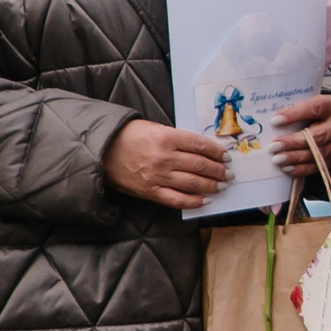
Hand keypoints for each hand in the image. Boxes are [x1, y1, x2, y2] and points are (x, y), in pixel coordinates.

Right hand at [101, 119, 230, 208]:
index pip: (200, 145)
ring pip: (193, 183)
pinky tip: (205, 201)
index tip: (226, 156)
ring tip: (222, 186)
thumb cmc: (129, 136)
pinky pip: (177, 200)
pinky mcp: (150, 191)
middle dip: (218, 170)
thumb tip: (202, 149)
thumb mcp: (155, 128)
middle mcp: (164, 157)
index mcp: (167, 137)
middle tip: (228, 173)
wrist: (102, 151)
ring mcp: (157, 176)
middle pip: (200, 165)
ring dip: (211, 186)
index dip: (217, 152)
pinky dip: (193, 202)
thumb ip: (178, 138)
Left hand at [270, 94, 330, 176]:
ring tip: (277, 159)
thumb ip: (296, 109)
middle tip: (273, 146)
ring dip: (295, 157)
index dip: (295, 114)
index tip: (275, 121)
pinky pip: (318, 166)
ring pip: (318, 153)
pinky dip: (302, 168)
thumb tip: (275, 122)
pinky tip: (287, 168)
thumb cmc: (318, 111)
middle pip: (317, 136)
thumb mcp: (310, 103)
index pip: (314, 109)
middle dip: (293, 142)